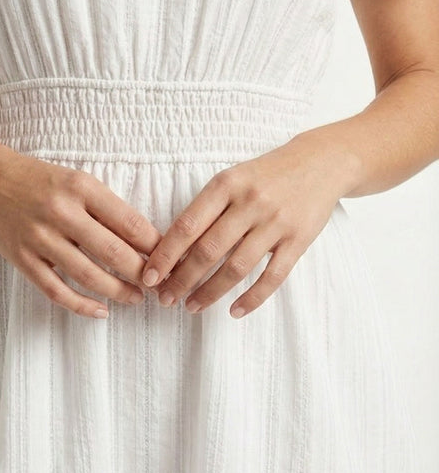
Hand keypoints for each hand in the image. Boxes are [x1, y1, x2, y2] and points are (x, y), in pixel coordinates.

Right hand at [0, 142, 162, 317]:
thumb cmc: (41, 181)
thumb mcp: (79, 181)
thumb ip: (108, 208)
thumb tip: (148, 241)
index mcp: (81, 188)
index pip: (130, 223)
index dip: (156, 246)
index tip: (170, 259)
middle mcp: (61, 213)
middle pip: (114, 253)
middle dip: (143, 274)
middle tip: (160, 285)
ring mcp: (39, 238)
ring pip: (88, 276)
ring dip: (119, 292)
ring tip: (137, 299)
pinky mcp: (22, 259)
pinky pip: (57, 291)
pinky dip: (82, 305)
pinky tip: (102, 311)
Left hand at [142, 135, 354, 318]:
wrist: (322, 162)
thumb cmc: (266, 174)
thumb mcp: (232, 179)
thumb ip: (206, 210)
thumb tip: (172, 251)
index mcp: (226, 185)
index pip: (187, 226)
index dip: (165, 256)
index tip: (150, 278)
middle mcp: (250, 203)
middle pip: (208, 251)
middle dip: (182, 280)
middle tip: (165, 299)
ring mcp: (276, 222)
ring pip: (236, 267)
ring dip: (210, 292)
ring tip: (192, 306)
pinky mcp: (298, 240)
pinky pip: (272, 276)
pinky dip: (252, 298)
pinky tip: (234, 311)